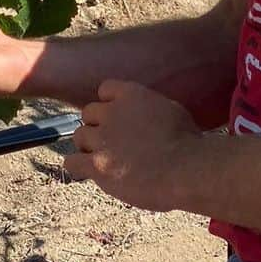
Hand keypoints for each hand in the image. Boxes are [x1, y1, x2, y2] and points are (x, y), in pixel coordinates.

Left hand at [64, 81, 202, 212]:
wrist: (186, 170)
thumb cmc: (188, 144)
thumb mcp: (171, 110)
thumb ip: (149, 108)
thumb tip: (144, 116)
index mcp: (132, 95)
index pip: (106, 89)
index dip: (110, 104)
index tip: (117, 117)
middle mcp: (112, 113)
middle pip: (89, 114)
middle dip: (98, 126)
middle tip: (111, 142)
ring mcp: (102, 139)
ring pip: (79, 136)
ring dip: (88, 146)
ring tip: (103, 159)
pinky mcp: (97, 165)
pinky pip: (72, 162)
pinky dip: (78, 166)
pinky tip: (89, 172)